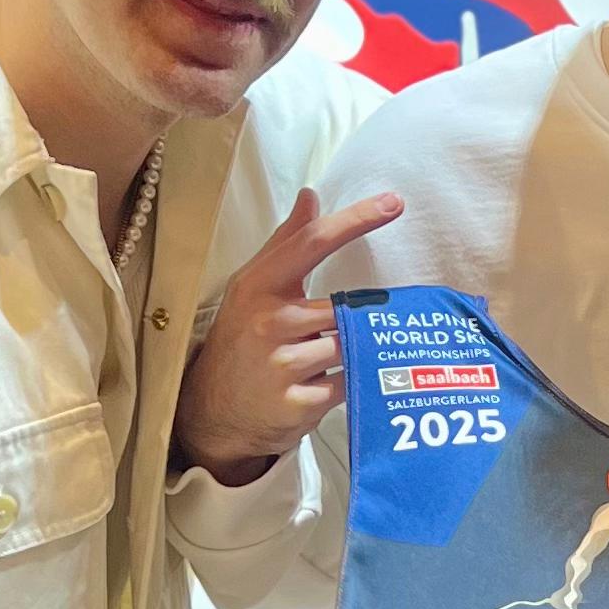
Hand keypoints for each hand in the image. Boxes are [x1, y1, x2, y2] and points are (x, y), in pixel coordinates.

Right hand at [174, 186, 403, 484]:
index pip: (313, 242)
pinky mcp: (298, 403)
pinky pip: (348, 383)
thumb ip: (287, 242)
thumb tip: (311, 196)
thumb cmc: (241, 339)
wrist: (214, 412)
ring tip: (319, 362)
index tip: (393, 203)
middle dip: (351, 321)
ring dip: (347, 353)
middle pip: (345, 306)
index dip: (356, 220)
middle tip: (333, 336)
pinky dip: (346, 383)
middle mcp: (268, 322)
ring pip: (350, 346)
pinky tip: (321, 384)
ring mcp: (282, 365)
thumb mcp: (254, 287)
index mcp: (258, 286)